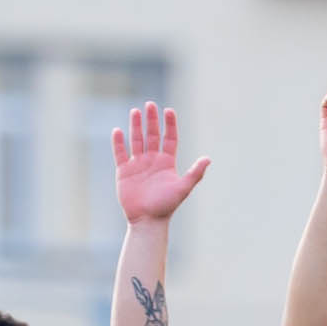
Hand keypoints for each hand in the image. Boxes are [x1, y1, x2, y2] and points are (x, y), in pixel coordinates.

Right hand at [110, 103, 207, 225]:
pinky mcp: (124, 171)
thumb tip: (208, 158)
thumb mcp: (183, 187)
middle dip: (151, 120)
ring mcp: (138, 164)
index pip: (169, 138)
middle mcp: (152, 160)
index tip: (169, 110)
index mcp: (167, 162)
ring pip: (137, 140)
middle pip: (152, 135)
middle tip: (150, 105)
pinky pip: (121, 153)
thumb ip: (195, 173)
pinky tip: (118, 130)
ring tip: (135, 111)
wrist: (147, 220)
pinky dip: (119, 142)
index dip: (170, 124)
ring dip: (136, 126)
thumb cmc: (166, 205)